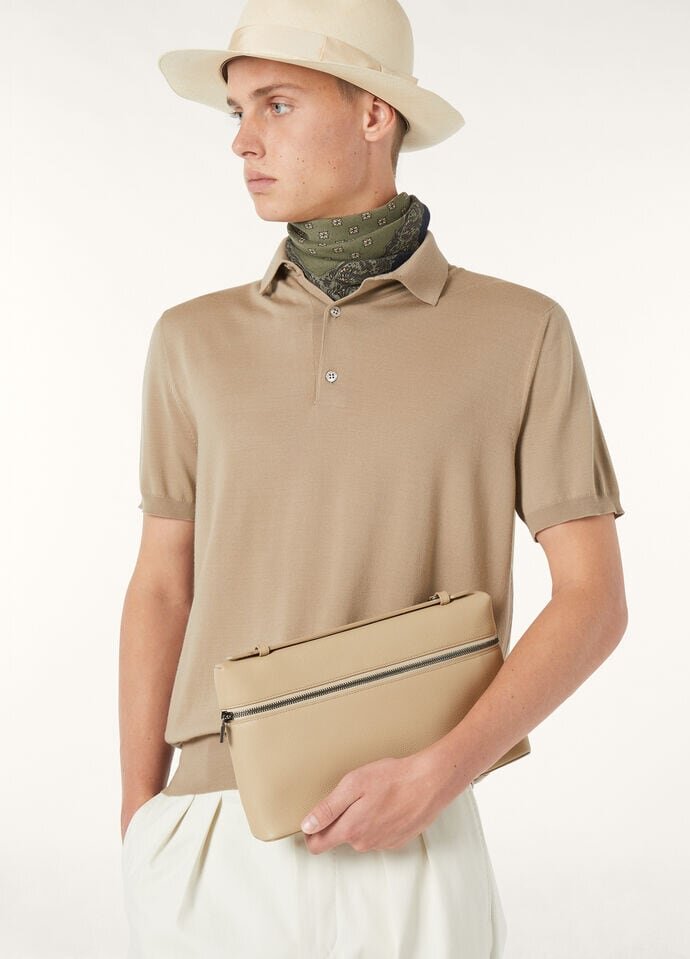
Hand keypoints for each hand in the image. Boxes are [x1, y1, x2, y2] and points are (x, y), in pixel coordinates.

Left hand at [299, 753, 447, 853]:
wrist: (431, 782)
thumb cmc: (393, 779)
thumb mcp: (353, 785)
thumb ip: (328, 808)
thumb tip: (307, 826)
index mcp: (351, 829)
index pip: (318, 846)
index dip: (311, 833)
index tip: (312, 819)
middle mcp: (365, 843)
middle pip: (340, 837)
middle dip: (340, 820)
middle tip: (352, 796)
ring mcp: (383, 844)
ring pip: (360, 835)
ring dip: (361, 819)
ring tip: (374, 797)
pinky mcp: (398, 841)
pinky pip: (378, 834)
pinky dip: (379, 821)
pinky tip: (388, 804)